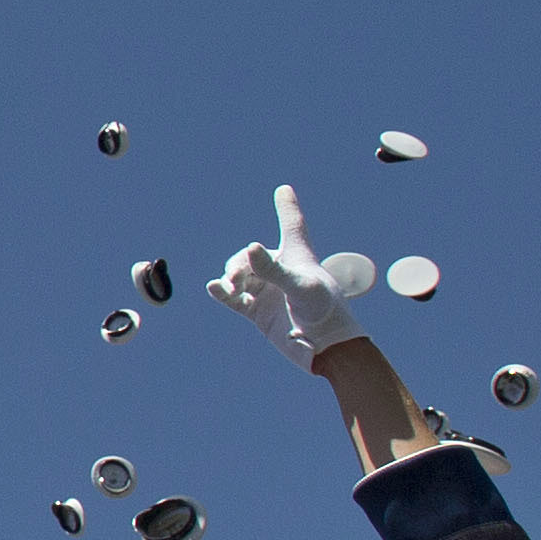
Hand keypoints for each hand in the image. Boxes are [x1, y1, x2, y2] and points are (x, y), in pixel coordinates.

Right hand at [212, 186, 365, 368]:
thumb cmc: (324, 312)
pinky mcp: (258, 312)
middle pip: (251, 256)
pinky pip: (234, 298)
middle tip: (236, 281)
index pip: (292, 225)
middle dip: (239, 265)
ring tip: (230, 289)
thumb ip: (274, 269)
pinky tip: (214, 288)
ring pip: (239, 276)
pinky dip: (223, 293)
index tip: (284, 190)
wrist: (326, 348)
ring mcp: (268, 292)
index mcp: (298, 257)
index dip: (286, 207)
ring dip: (230, 279)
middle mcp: (282, 272)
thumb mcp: (301, 287)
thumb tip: (249, 248)